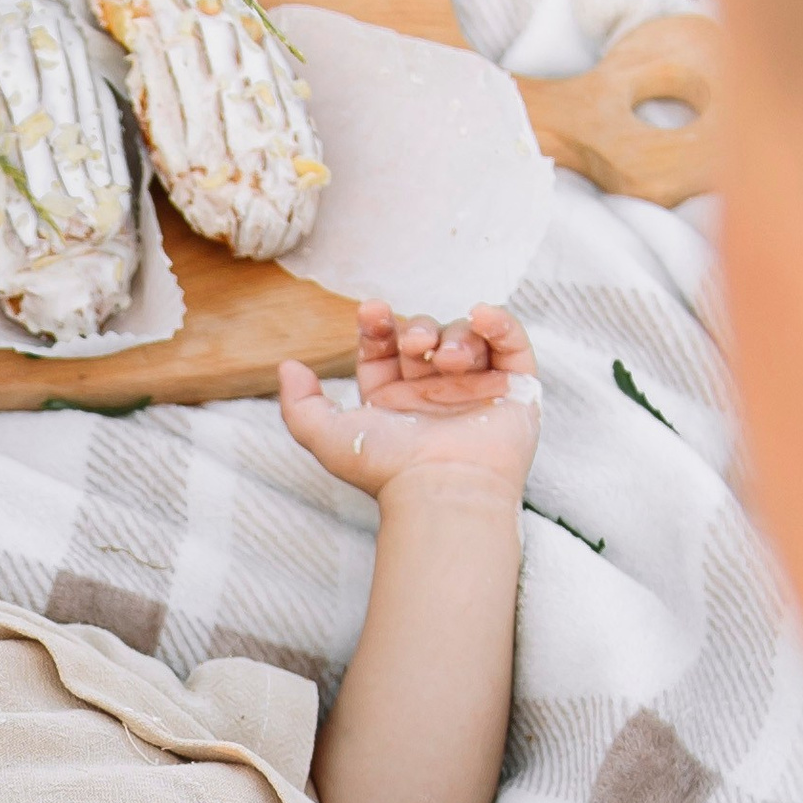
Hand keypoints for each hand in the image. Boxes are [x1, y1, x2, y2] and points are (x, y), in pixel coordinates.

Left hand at [276, 301, 539, 502]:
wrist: (443, 489)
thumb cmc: (387, 469)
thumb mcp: (325, 438)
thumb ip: (299, 404)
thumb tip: (288, 366)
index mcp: (393, 401)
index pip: (384, 347)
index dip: (377, 326)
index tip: (371, 312)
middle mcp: (434, 394)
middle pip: (425, 336)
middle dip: (417, 330)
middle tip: (415, 345)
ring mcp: (476, 390)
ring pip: (465, 338)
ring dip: (454, 336)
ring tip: (447, 359)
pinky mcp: (515, 390)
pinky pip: (512, 344)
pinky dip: (500, 323)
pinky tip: (482, 316)